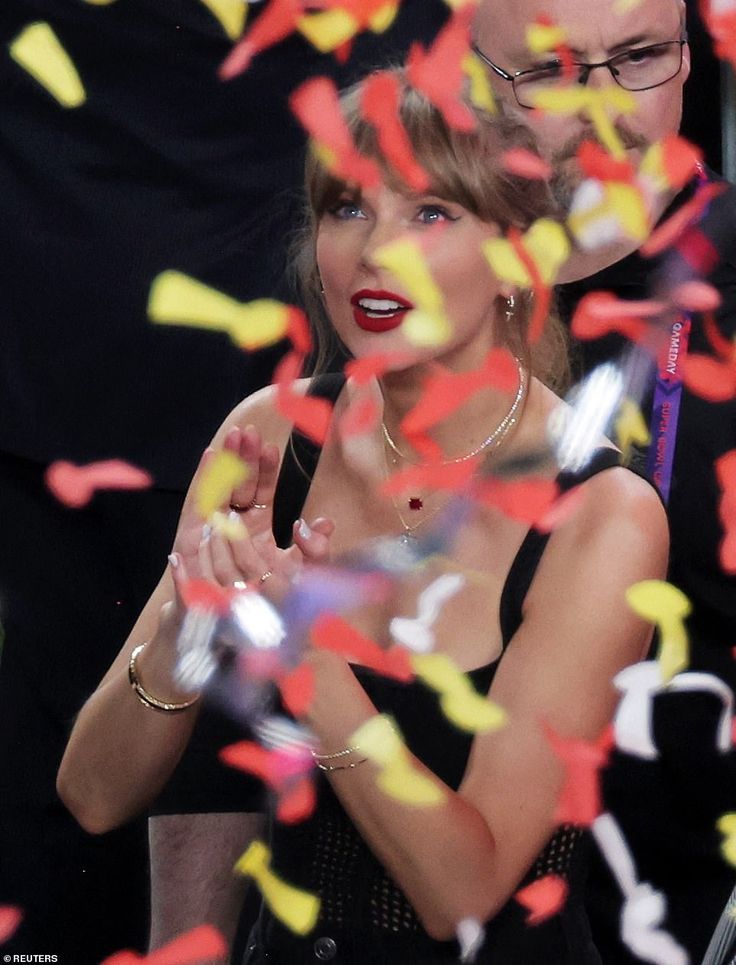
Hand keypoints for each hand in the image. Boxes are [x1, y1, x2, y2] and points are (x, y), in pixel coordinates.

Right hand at [171, 424, 333, 598]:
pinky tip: (210, 457)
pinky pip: (199, 505)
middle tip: (248, 431)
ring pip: (219, 487)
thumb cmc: (269, 605)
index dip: (265, 470)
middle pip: (239, 484)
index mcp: (257, 528)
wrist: (236, 634)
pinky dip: (204, 480)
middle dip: (243, 457)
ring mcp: (213, 530)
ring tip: (232, 437)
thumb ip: (314, 550)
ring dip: (225, 462)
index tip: (271, 448)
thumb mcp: (299, 576)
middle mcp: (234, 525)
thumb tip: (322, 522)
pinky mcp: (193, 539)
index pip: (262, 491)